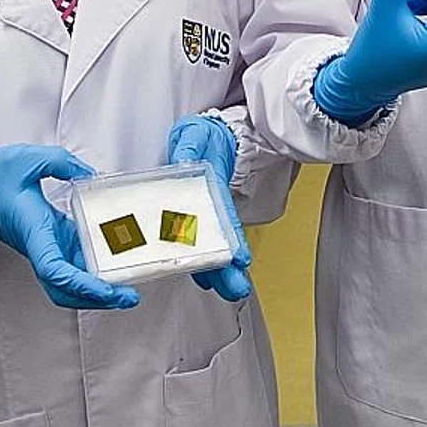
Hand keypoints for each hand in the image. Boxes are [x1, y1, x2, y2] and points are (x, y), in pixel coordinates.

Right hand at [0, 144, 139, 309]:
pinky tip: (114, 272)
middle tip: (128, 297)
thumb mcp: (28, 159)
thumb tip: (89, 175)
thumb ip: (61, 163)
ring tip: (127, 292)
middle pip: (66, 289)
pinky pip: (72, 270)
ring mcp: (46, 249)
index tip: (104, 289)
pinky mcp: (51, 244)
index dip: (80, 283)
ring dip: (96, 294)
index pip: (53, 268)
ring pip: (69, 286)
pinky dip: (92, 277)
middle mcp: (41, 247)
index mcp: (34, 231)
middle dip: (97, 298)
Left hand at [166, 115, 252, 301]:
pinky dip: (198, 261)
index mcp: (213, 188)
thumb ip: (189, 148)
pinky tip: (202, 278)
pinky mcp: (190, 220)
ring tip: (226, 290)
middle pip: (222, 240)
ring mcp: (201, 215)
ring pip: (210, 247)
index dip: (232, 238)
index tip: (240, 258)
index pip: (224, 218)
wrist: (207, 139)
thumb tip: (186, 161)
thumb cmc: (202, 139)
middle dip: (230, 267)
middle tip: (237, 288)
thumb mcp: (194, 136)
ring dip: (217, 270)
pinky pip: (193, 244)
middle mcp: (211, 206)